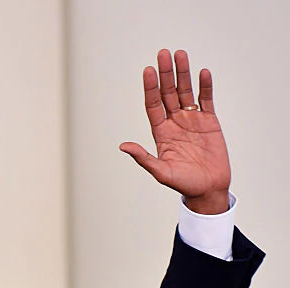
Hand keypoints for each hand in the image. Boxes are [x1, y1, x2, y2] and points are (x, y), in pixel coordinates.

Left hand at [120, 49, 230, 214]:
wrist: (208, 189)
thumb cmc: (183, 183)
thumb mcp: (160, 171)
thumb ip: (143, 157)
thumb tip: (122, 146)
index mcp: (160, 132)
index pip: (153, 104)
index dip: (150, 88)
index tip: (147, 70)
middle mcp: (174, 122)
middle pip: (168, 93)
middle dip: (165, 74)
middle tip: (163, 53)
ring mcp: (191, 120)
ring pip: (186, 91)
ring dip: (183, 73)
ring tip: (180, 54)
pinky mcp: (209, 121)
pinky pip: (206, 99)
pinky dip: (205, 86)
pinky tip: (202, 72)